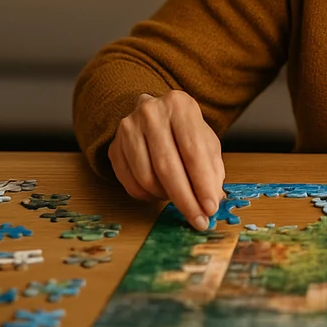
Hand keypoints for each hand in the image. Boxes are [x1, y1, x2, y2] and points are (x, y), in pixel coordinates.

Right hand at [108, 89, 225, 230]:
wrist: (157, 115)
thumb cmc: (186, 131)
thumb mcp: (206, 142)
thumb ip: (212, 168)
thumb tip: (212, 201)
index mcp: (180, 105)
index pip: (193, 151)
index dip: (202, 184)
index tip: (211, 208)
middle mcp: (150, 113)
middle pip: (167, 166)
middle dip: (185, 199)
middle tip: (198, 220)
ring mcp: (127, 129)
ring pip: (146, 177)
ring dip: (167, 197)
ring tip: (181, 199)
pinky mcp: (113, 147)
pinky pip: (130, 183)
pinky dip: (148, 196)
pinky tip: (161, 193)